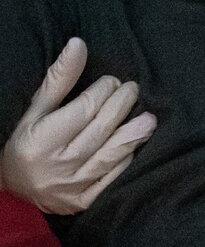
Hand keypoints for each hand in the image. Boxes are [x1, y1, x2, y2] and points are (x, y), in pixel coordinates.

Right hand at [1, 38, 155, 213]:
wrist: (14, 189)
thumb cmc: (26, 142)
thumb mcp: (35, 110)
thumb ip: (58, 80)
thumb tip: (78, 44)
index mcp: (40, 139)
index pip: (83, 110)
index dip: (102, 93)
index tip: (112, 81)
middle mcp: (57, 164)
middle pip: (100, 130)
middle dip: (120, 106)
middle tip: (132, 90)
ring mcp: (72, 186)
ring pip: (110, 156)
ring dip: (133, 135)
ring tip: (149, 118)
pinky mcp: (83, 202)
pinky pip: (112, 179)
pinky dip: (125, 161)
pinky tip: (135, 145)